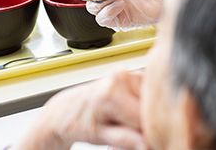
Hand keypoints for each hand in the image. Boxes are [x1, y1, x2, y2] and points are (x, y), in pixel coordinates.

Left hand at [16, 71, 145, 149]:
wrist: (64, 109)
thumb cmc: (76, 123)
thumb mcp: (99, 136)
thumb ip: (126, 140)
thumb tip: (147, 145)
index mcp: (112, 93)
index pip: (143, 118)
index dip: (145, 133)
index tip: (141, 142)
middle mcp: (121, 77)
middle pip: (149, 106)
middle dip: (144, 122)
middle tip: (127, 131)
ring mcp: (127, 72)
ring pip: (151, 99)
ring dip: (144, 112)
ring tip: (125, 122)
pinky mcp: (132, 73)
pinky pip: (147, 92)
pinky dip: (142, 104)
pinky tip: (128, 111)